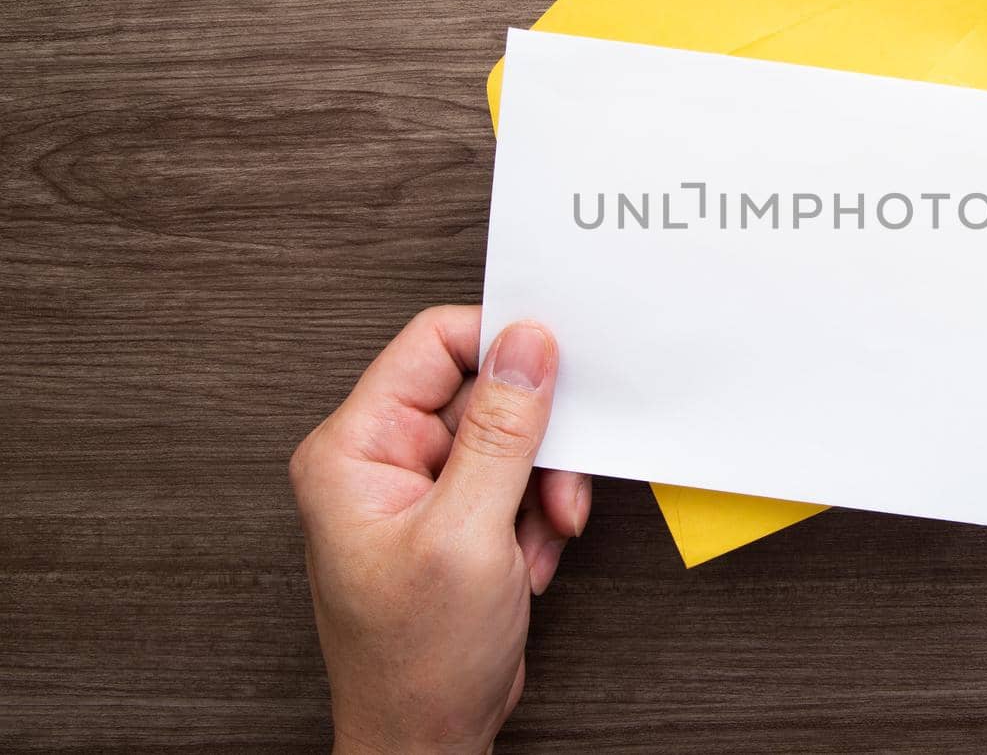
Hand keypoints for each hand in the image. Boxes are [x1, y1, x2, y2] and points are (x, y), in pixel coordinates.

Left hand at [289, 306, 590, 754]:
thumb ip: (501, 431)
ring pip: (508, 438)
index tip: (555, 367)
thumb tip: (526, 346)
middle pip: (480, 392)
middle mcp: (382, 460)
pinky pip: (514, 479)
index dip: (499, 346)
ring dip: (540, 486)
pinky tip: (526, 558)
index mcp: (355, 449)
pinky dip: (536, 515)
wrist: (426, 739)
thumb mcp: (468, 534)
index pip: (432, 345)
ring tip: (539, 534)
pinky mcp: (454, 516)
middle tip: (554, 484)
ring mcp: (420, 489)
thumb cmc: (416, 661)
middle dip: (531, 442)